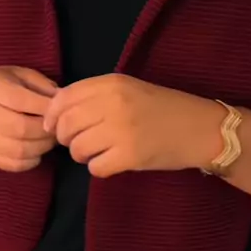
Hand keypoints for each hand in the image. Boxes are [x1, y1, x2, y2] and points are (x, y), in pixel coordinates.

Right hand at [0, 66, 57, 172]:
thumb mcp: (17, 73)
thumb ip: (39, 83)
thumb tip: (60, 97)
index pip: (21, 100)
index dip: (45, 106)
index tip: (60, 107)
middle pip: (21, 128)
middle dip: (46, 129)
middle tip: (60, 125)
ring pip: (19, 150)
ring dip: (43, 146)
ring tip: (52, 137)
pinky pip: (13, 165)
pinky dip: (31, 161)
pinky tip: (38, 150)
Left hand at [43, 74, 223, 177]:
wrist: (198, 127)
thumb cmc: (162, 107)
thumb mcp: (128, 89)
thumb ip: (96, 96)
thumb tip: (57, 113)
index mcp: (112, 82)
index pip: (64, 97)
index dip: (52, 115)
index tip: (54, 126)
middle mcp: (114, 102)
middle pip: (66, 125)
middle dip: (66, 138)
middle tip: (80, 141)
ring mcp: (121, 129)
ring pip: (77, 148)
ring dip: (83, 154)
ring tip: (100, 150)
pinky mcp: (130, 156)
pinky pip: (95, 167)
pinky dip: (100, 167)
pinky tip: (113, 161)